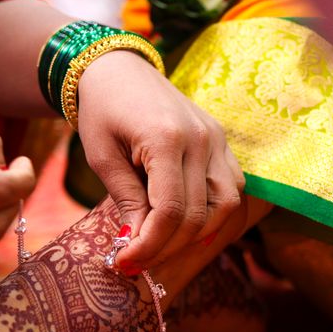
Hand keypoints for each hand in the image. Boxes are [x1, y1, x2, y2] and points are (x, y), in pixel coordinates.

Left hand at [77, 50, 244, 270]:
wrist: (118, 68)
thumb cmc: (102, 110)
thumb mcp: (102, 156)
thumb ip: (125, 199)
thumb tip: (137, 244)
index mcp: (166, 138)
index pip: (171, 210)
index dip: (149, 245)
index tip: (124, 263)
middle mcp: (201, 139)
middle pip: (199, 215)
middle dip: (167, 247)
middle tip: (137, 262)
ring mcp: (217, 139)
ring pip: (226, 206)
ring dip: (196, 235)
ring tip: (161, 245)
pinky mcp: (221, 141)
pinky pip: (230, 187)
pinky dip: (213, 213)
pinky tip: (184, 224)